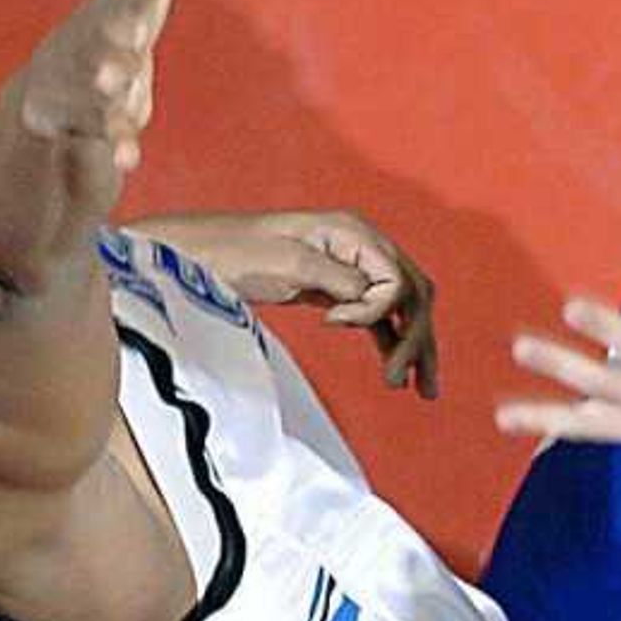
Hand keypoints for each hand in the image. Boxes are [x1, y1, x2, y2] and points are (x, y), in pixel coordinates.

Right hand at [19, 0, 201, 179]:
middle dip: (129, 2)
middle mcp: (100, 33)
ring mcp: (86, 79)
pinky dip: (118, 146)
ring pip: (102, 77)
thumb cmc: (111, 26)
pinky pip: (104, 136)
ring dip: (110, 77)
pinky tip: (130, 158)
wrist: (52, 102)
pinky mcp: (82, 124)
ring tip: (115, 78)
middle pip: (119, 15)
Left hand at [225, 210, 441, 396]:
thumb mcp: (287, 263)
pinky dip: (390, 341)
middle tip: (404, 381)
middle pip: (412, 292)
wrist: (198, 253)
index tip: (336, 323)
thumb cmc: (233, 251)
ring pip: (401, 307)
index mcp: (351, 232)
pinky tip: (394, 369)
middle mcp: (359, 244)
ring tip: (423, 389)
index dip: (378, 308)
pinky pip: (377, 315)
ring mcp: (349, 266)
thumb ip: (337, 278)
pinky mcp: (334, 287)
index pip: (397, 277)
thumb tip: (375, 297)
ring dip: (414, 345)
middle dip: (417, 338)